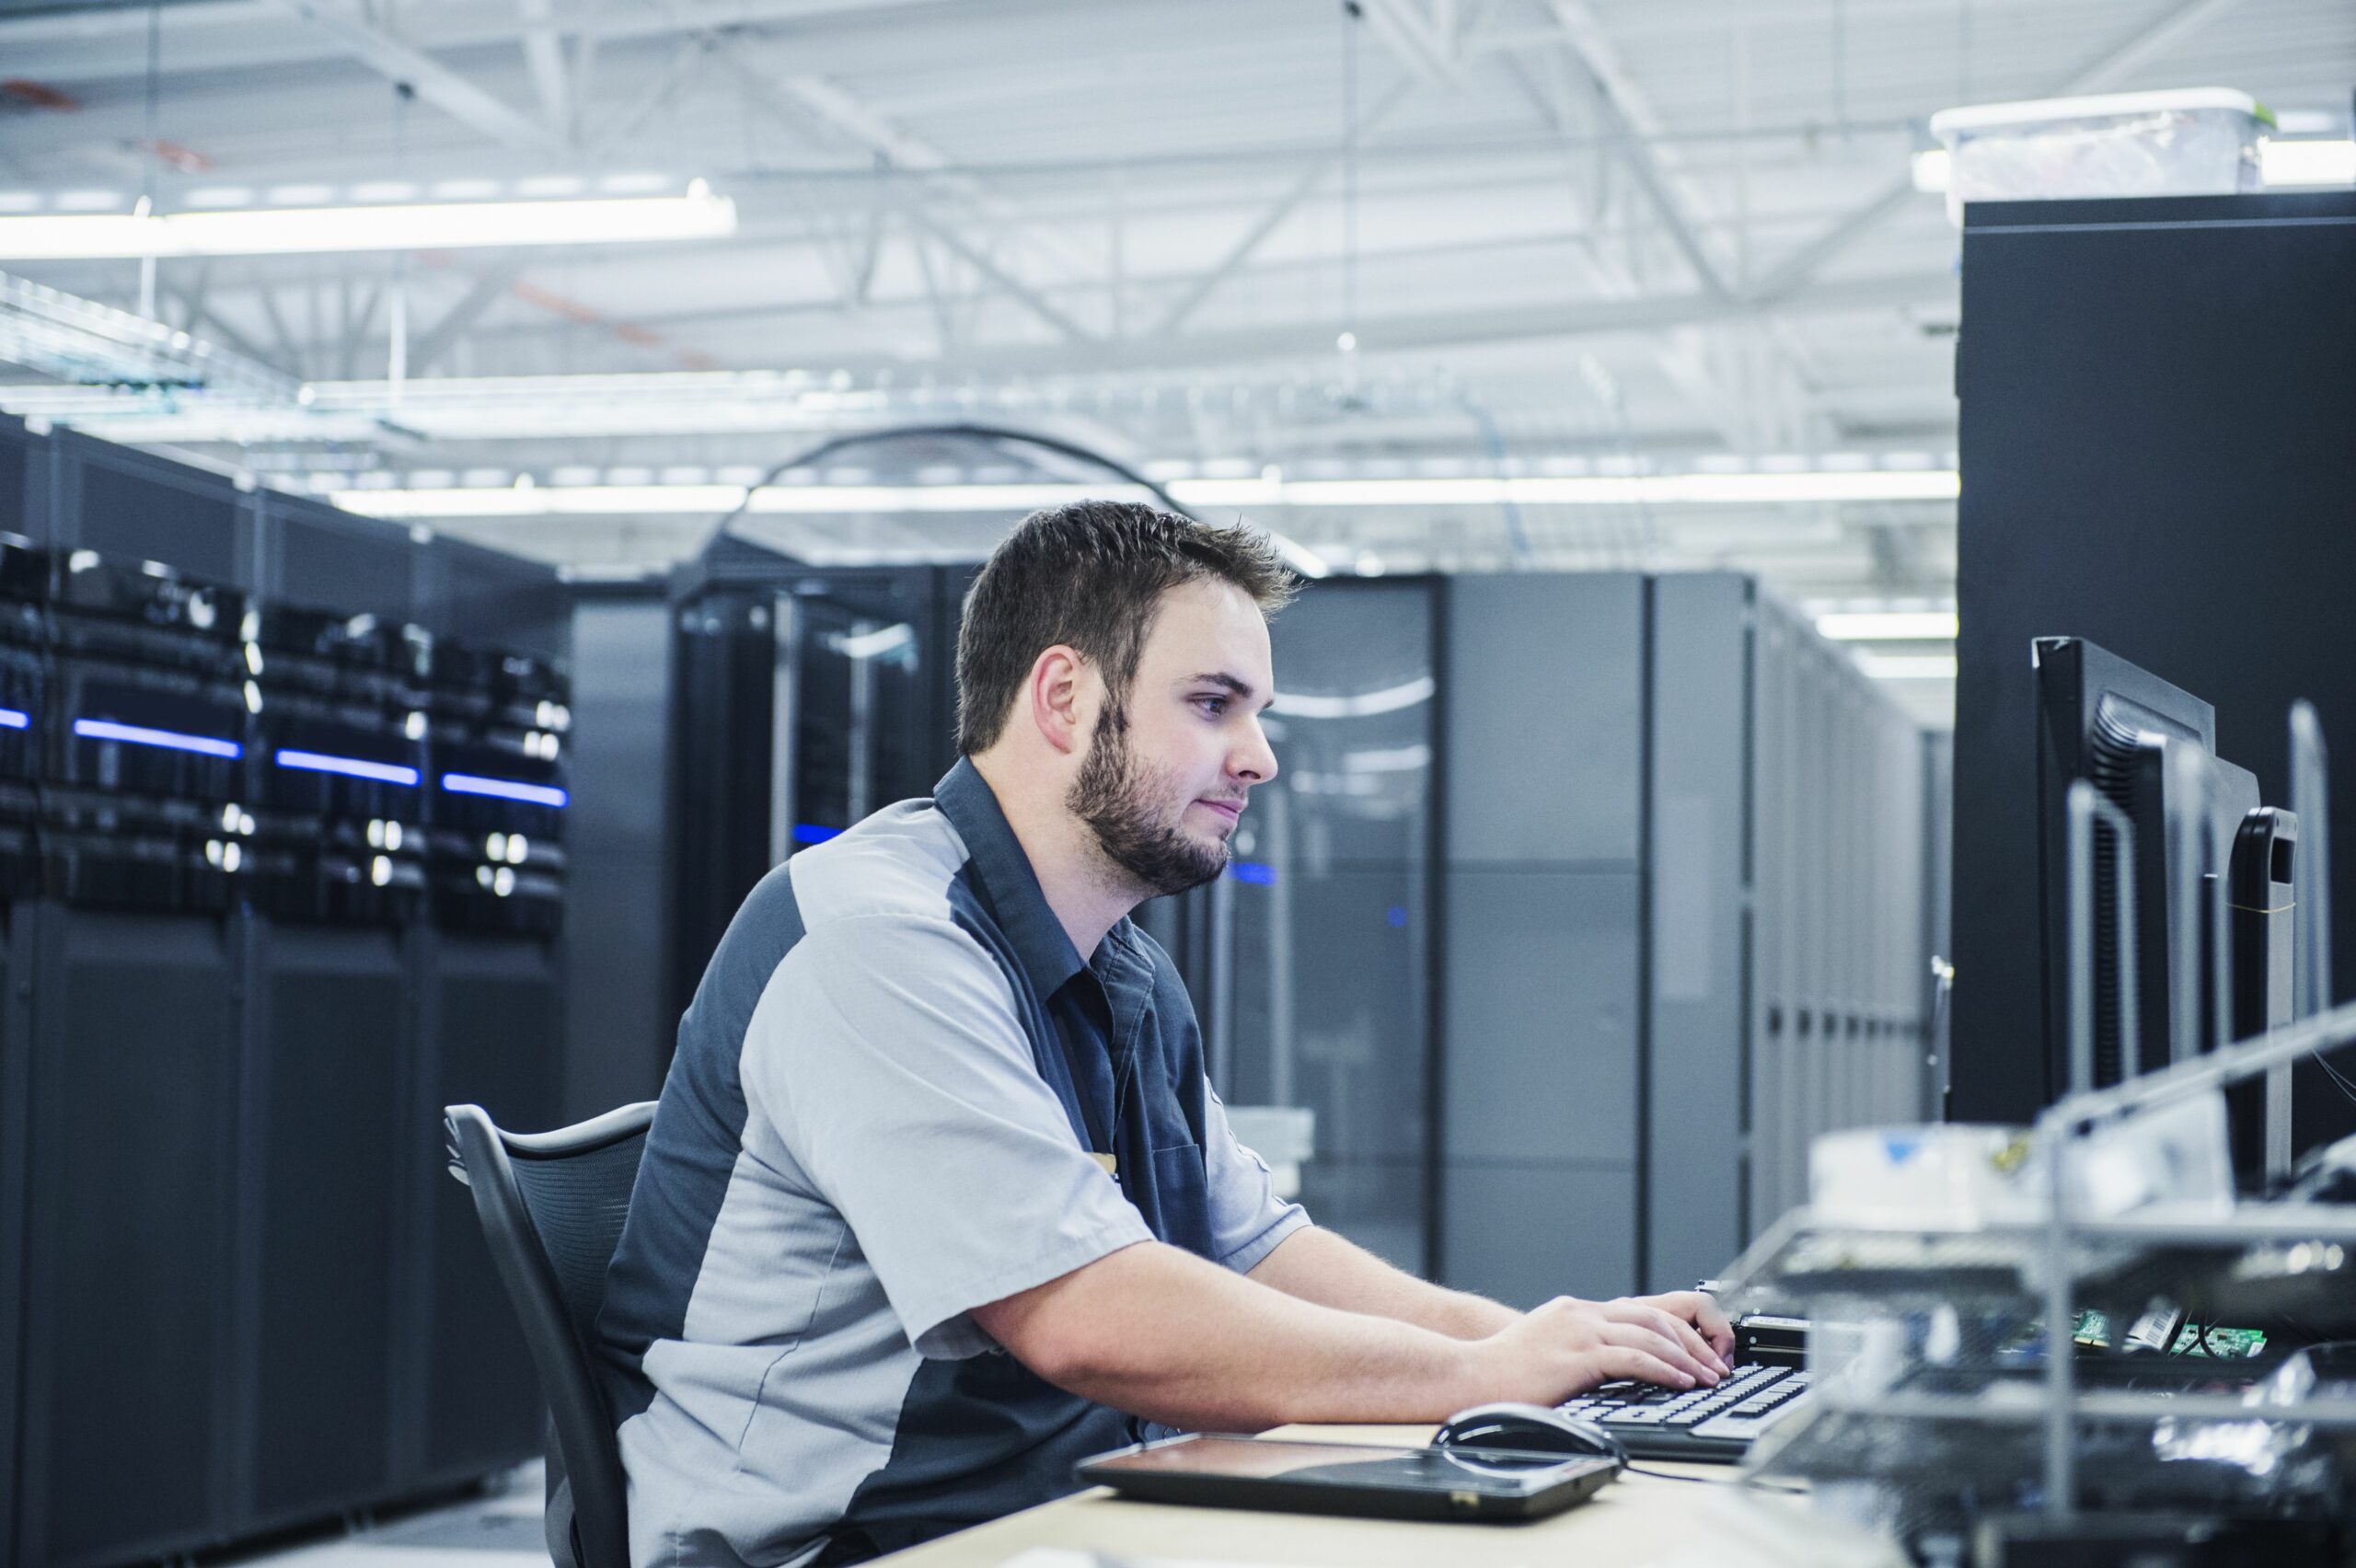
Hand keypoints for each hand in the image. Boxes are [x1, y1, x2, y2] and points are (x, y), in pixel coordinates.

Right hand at [1461, 1293, 1734, 1406]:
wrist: (1469, 1376)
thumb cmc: (1503, 1373)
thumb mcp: (1548, 1350)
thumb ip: (1579, 1350)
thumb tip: (1616, 1370)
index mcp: (1577, 1311)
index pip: (1642, 1312)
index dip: (1677, 1333)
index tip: (1697, 1356)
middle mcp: (1582, 1314)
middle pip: (1655, 1319)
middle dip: (1692, 1345)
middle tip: (1714, 1368)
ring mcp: (1580, 1331)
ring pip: (1651, 1336)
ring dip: (1687, 1359)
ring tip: (1707, 1379)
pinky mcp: (1579, 1354)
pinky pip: (1635, 1358)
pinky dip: (1665, 1369)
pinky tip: (1681, 1382)